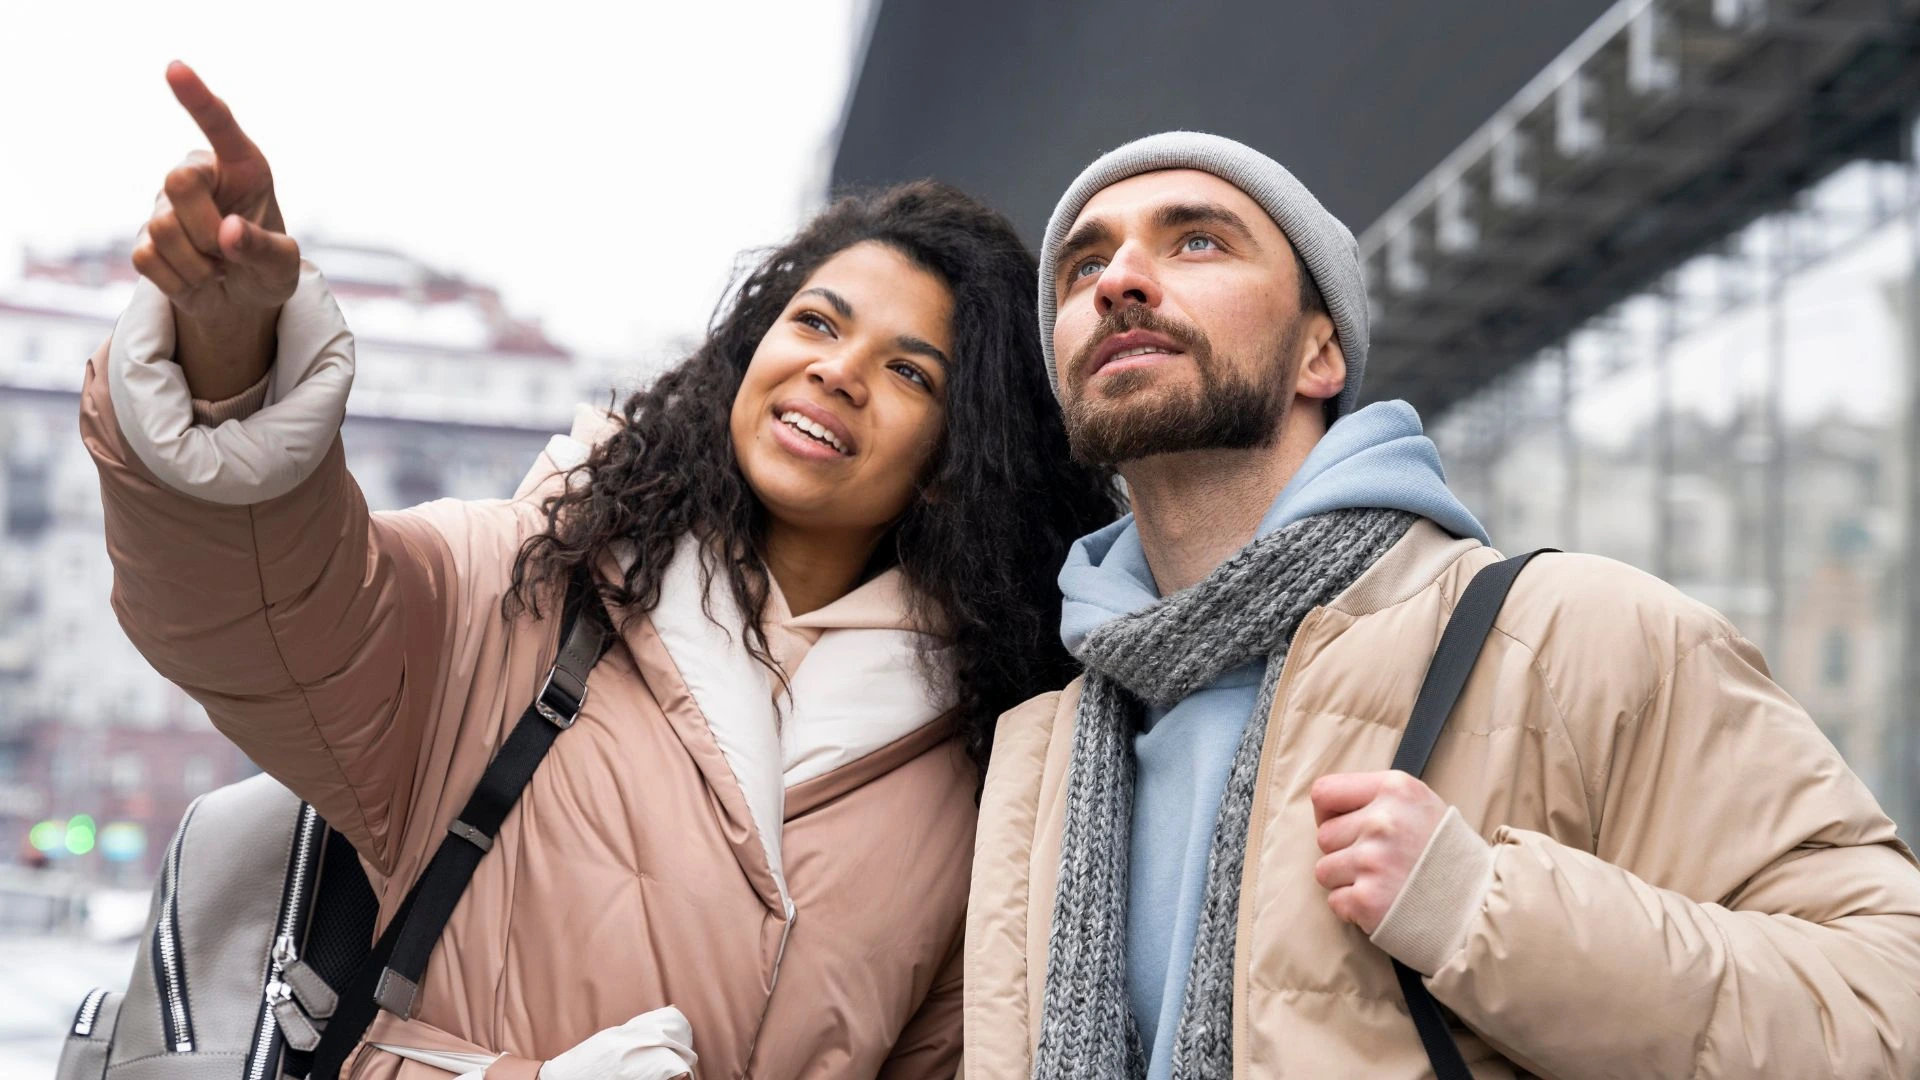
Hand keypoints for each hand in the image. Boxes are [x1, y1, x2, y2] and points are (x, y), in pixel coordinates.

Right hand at [130, 61, 299, 399]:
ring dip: (198, 263)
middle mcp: (198, 175)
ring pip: (162, 228)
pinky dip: (180, 280)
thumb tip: (228, 232)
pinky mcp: (143, 240)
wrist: (241, 301)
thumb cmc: (267, 268)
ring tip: (216, 266)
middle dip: (206, 228)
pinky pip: (149, 259)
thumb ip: (264, 247)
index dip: (195, 96)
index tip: (174, 68)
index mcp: (242, 167)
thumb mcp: (283, 264)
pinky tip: (194, 277)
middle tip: (227, 251)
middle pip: (178, 181)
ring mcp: (164, 206)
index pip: (218, 124)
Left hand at [1311, 770, 1448, 934]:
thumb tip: (1327, 807)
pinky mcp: (1367, 900)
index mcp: (1395, 789)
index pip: (1324, 792)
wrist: (1481, 907)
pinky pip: (1335, 902)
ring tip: (1384, 884)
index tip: (1345, 827)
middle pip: (1323, 836)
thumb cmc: (1448, 855)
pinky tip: (1384, 905)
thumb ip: (1378, 799)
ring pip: (1324, 870)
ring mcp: (1373, 861)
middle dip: (1343, 852)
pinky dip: (1354, 908)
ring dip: (1347, 881)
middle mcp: (1382, 821)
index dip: (1327, 813)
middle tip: (1379, 863)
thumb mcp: (1422, 805)